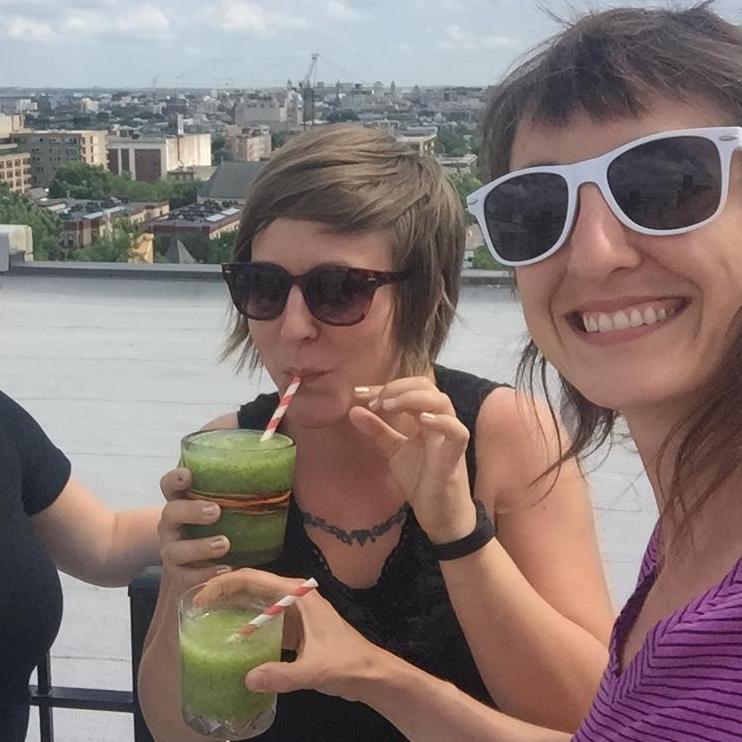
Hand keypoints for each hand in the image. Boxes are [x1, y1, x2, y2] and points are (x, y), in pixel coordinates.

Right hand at [158, 467, 230, 589]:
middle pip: (171, 513)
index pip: (169, 485)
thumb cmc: (213, 524)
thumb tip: (278, 474)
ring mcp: (172, 550)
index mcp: (180, 501)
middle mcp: (171, 525)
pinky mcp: (179, 575)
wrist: (193, 562)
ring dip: (200, 547)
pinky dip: (207, 573)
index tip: (188, 476)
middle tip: (215, 511)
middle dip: (192, 511)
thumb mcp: (221, 505)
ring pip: (175, 549)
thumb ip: (236, 492)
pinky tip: (227, 569)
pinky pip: (188, 577)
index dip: (175, 479)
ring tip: (224, 544)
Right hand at [202, 569, 382, 700]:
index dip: (226, 583)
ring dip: (235, 607)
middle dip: (224, 593)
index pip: (255, 579)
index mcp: (300, 595)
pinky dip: (248, 625)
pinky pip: (266, 621)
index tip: (201, 595)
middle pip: (253, 587)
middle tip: (195, 607)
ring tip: (206, 618)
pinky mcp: (297, 629)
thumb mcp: (314, 670)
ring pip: (258, 603)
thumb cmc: (348, 664)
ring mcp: (296, 613)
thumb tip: (247, 678)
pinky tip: (232, 638)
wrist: (370, 674)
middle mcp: (295, 597)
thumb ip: (282, 675)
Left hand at [351, 377, 475, 542]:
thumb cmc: (421, 480)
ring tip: (388, 405)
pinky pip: (457, 432)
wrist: (438, 515)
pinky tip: (422, 419)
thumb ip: (377, 430)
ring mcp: (448, 437)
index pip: (408, 389)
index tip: (358, 392)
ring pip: (442, 402)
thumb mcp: (393, 451)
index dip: (384, 387)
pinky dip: (443, 422)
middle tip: (376, 400)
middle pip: (427, 387)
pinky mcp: (454, 456)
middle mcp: (439, 421)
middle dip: (398, 387)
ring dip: (413, 398)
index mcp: (425, 417)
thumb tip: (353, 410)